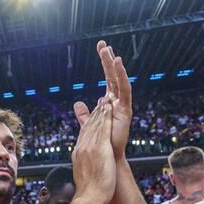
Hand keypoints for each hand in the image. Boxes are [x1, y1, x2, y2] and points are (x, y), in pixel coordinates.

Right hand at [71, 98, 116, 203]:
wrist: (89, 197)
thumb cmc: (89, 192)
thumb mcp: (84, 176)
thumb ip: (85, 167)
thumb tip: (86, 169)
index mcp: (79, 154)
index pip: (84, 134)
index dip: (89, 122)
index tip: (93, 114)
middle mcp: (83, 148)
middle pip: (88, 126)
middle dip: (94, 113)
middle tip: (100, 101)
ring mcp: (90, 147)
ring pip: (95, 124)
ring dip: (100, 111)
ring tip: (105, 100)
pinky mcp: (99, 148)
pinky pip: (102, 128)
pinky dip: (105, 117)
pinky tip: (108, 108)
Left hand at [95, 41, 132, 158]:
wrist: (108, 159)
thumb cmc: (101, 144)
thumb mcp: (89, 124)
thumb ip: (84, 114)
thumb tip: (78, 103)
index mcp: (109, 102)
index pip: (107, 78)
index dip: (104, 63)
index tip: (101, 48)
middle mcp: (117, 101)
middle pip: (112, 76)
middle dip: (108, 60)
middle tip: (102, 44)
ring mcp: (122, 105)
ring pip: (119, 80)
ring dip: (113, 65)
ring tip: (108, 51)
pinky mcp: (125, 110)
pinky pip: (125, 90)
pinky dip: (122, 76)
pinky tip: (118, 64)